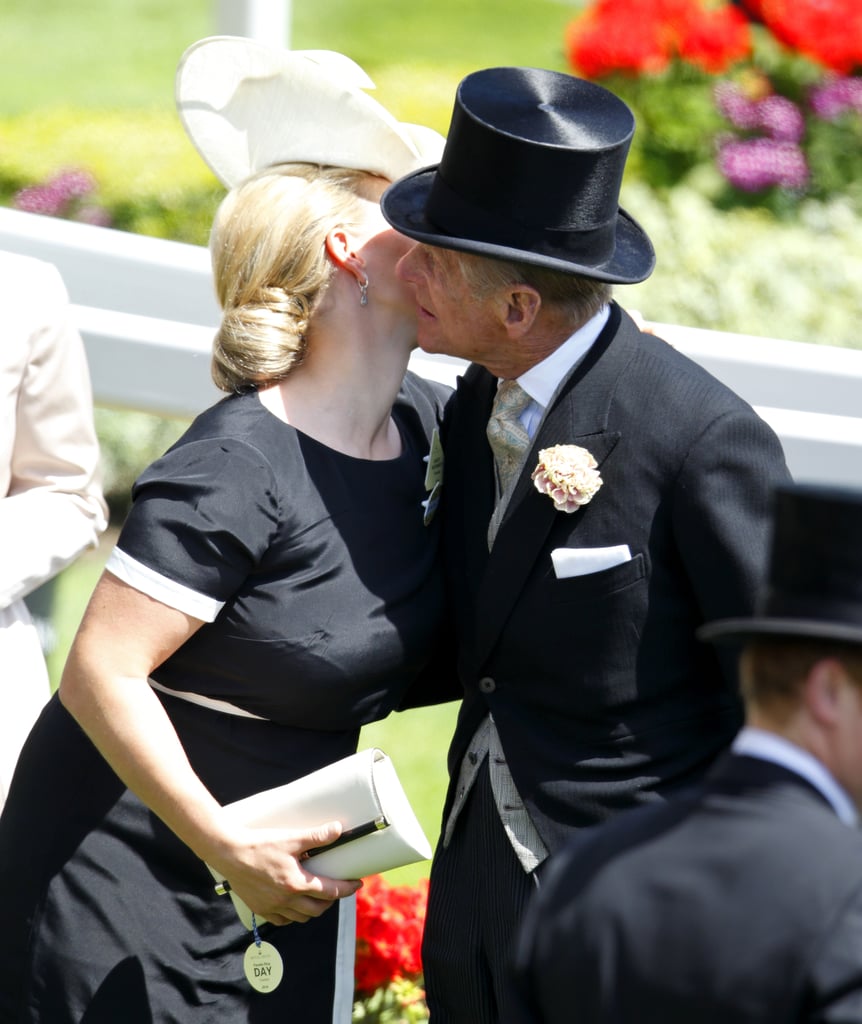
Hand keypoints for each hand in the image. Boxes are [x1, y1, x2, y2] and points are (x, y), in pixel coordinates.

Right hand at [209, 820, 361, 925]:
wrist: (229, 853)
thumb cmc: (260, 844)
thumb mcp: (291, 838)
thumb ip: (316, 836)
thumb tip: (338, 830)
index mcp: (296, 884)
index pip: (330, 891)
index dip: (346, 889)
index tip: (356, 884)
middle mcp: (286, 900)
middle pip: (318, 909)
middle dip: (331, 901)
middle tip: (336, 889)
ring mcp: (272, 907)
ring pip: (301, 917)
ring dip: (313, 910)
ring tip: (317, 897)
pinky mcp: (259, 908)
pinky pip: (282, 920)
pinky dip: (292, 916)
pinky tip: (294, 906)